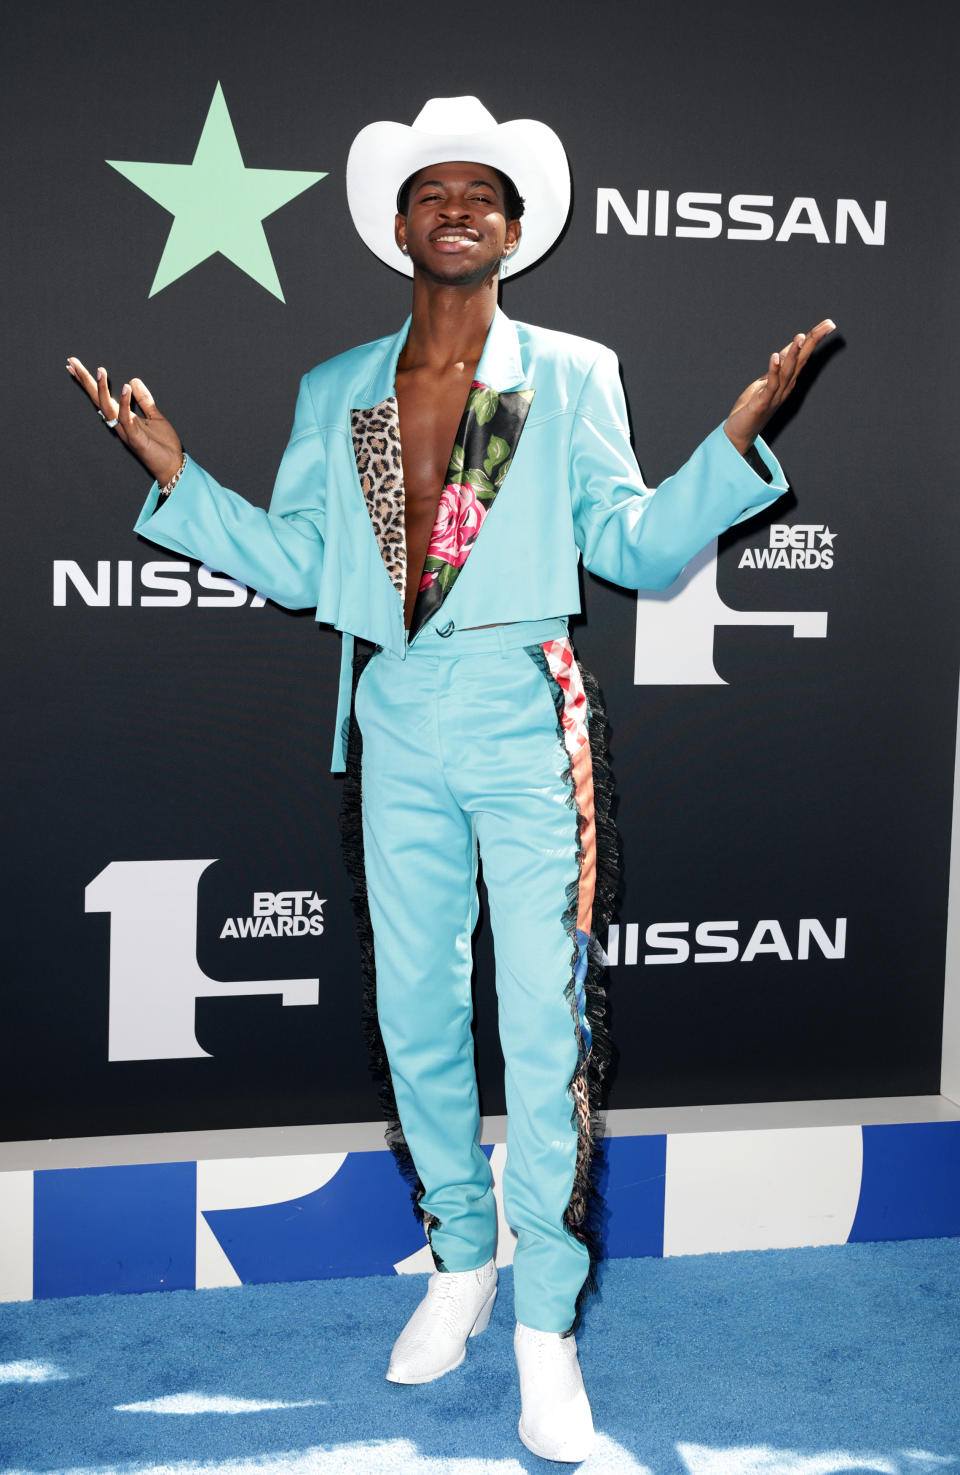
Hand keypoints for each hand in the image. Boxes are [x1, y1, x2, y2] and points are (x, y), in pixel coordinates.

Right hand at [66, 358, 182, 486]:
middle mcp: (120, 424)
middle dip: (86, 382)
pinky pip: (126, 418)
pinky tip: (127, 387)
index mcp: (123, 417)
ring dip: (103, 389)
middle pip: (98, 400)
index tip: (75, 366)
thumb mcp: (155, 416)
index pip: (102, 397)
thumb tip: (133, 380)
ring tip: (100, 370)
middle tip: (72, 362)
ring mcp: (126, 431)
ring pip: (108, 408)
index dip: (89, 382)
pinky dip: (125, 403)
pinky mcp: (135, 438)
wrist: (174, 467)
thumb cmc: (163, 445)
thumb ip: (144, 400)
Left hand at [723, 319, 835, 453]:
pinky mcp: (763, 402)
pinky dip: (773, 370)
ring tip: (800, 336)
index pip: (804, 356)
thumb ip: (777, 367)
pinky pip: (770, 385)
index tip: (829, 323)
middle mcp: (786, 386)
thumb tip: (786, 350)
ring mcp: (776, 395)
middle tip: (827, 325)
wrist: (739, 433)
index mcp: (788, 380)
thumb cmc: (752, 407)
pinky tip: (775, 357)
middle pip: (802, 360)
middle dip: (813, 342)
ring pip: (788, 371)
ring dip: (794, 354)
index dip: (814, 339)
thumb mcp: (765, 382)